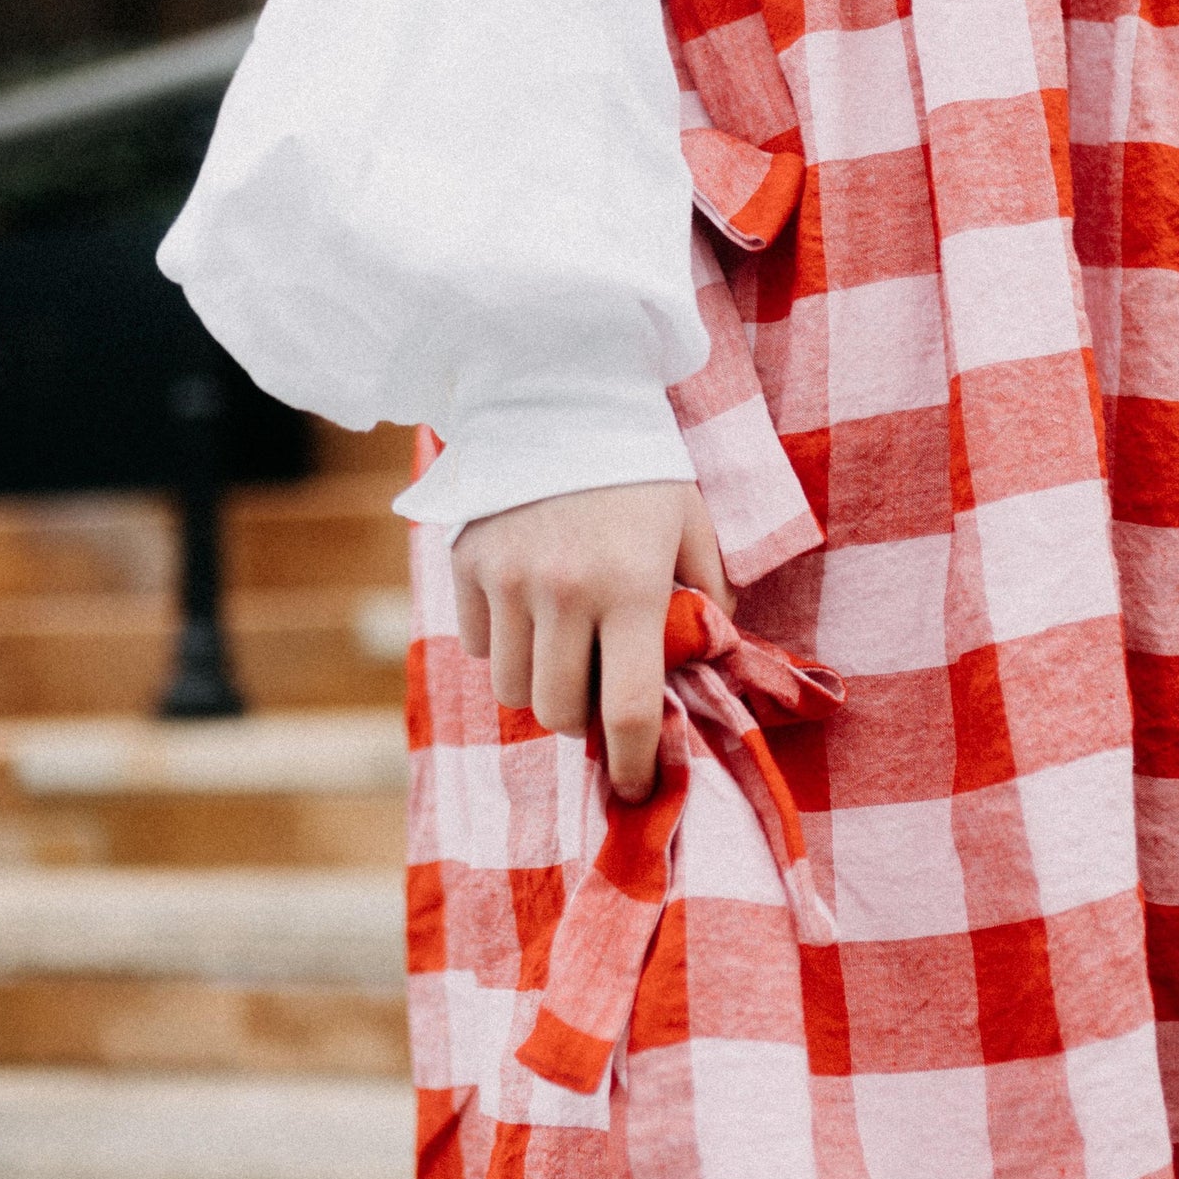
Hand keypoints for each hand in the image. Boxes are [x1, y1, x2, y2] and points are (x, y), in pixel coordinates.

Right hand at [451, 481, 731, 798]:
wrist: (558, 392)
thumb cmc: (640, 465)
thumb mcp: (693, 522)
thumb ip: (711, 594)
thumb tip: (707, 659)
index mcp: (631, 588)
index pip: (625, 710)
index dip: (633, 764)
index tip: (638, 786)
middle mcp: (563, 592)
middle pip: (558, 712)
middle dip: (582, 718)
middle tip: (599, 691)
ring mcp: (507, 579)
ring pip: (510, 688)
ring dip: (539, 685)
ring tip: (563, 649)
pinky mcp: (467, 563)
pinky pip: (477, 644)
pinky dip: (500, 646)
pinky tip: (527, 610)